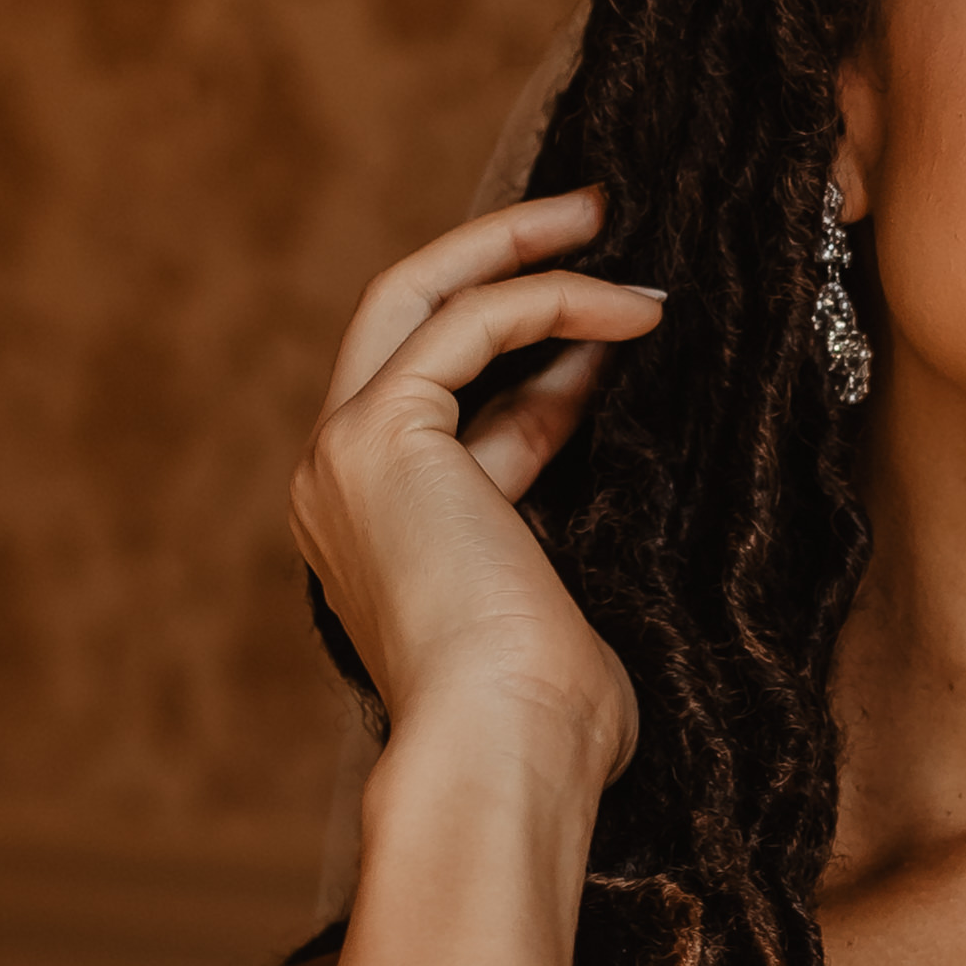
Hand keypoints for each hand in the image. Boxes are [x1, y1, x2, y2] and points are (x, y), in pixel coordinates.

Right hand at [292, 186, 661, 770]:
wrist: (502, 752)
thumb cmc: (545, 721)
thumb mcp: (554, 600)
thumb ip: (553, 524)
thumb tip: (605, 443)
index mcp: (373, 537)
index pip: (457, 416)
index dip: (547, 368)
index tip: (626, 335)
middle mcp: (335, 484)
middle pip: (402, 319)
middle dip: (499, 256)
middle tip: (593, 212)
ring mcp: (343, 454)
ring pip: (420, 298)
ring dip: (524, 251)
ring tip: (617, 223)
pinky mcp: (377, 434)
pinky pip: (468, 324)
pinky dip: (549, 298)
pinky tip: (631, 308)